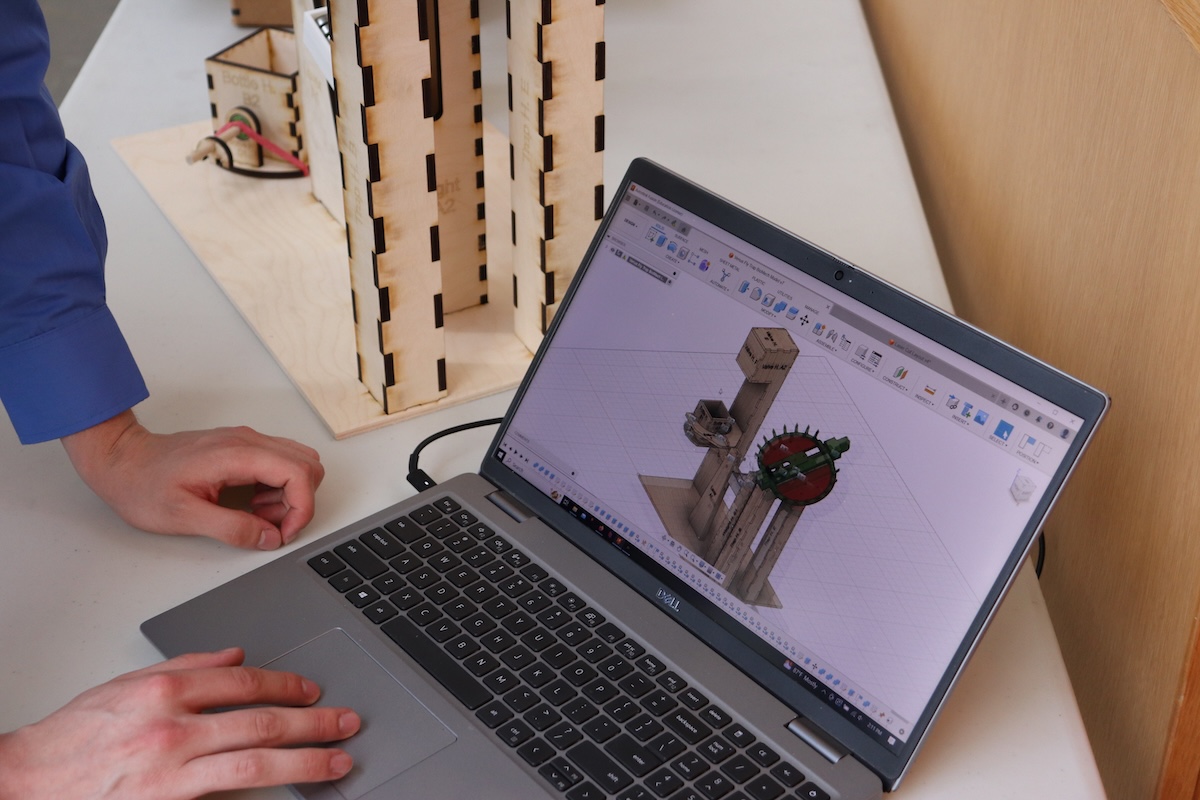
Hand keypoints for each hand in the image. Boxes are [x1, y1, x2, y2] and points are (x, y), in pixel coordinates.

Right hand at [0, 648, 358, 799]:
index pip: (244, 682)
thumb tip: (235, 656)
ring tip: (337, 761)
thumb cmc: (75, 736)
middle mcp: (173, 729)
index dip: (286, 685)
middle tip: (346, 722)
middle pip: (261, 722)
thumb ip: (186, 668)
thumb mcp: (128, 684)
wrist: (30, 783)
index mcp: (165, 691)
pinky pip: (227, 798)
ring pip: (255, 764)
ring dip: (305, 761)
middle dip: (313, 722)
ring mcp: (172, 772)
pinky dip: (262, 795)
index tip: (312, 691)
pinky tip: (289, 792)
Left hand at [61, 410, 324, 549]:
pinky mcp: (241, 447)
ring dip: (289, 495)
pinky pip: (279, 463)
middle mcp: (248, 441)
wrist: (121, 460)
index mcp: (237, 454)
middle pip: (308, 464)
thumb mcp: (184, 517)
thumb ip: (232, 529)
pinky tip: (250, 504)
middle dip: (299, 501)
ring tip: (257, 516)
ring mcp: (246, 441)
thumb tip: (269, 538)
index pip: (299, 473)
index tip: (284, 533)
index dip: (302, 509)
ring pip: (297, 462)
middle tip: (271, 525)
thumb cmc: (143, 485)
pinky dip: (277, 488)